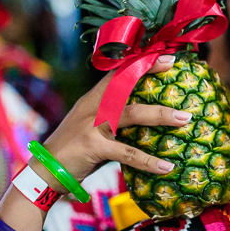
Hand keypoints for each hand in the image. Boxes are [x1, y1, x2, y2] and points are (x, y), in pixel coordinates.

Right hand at [31, 55, 190, 190]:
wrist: (44, 173)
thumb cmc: (75, 151)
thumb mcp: (92, 128)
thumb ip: (115, 120)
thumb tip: (148, 119)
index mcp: (93, 99)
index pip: (118, 73)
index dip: (141, 63)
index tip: (166, 57)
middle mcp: (92, 107)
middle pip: (124, 83)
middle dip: (149, 71)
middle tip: (174, 66)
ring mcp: (91, 125)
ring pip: (131, 114)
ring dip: (160, 115)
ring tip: (185, 118)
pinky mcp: (92, 147)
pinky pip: (127, 153)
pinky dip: (149, 161)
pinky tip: (167, 167)